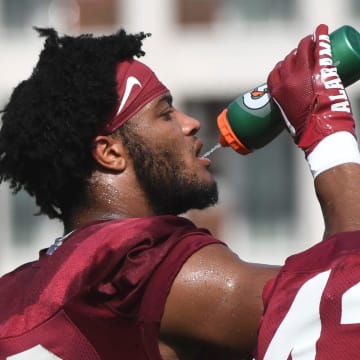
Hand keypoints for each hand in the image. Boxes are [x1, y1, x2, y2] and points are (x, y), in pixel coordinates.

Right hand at [267, 24, 355, 156]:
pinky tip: (322, 30)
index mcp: (276, 91)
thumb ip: (287, 108)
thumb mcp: (287, 118)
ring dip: (306, 44)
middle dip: (295, 56)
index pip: (276, 71)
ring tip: (312, 41)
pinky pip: (320, 49)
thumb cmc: (304, 131)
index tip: (289, 67)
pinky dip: (322, 36)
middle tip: (303, 55)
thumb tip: (292, 109)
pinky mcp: (321, 71)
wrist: (319, 132)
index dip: (283, 67)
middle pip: (288, 60)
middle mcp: (287, 80)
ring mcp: (304, 74)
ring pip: (302, 50)